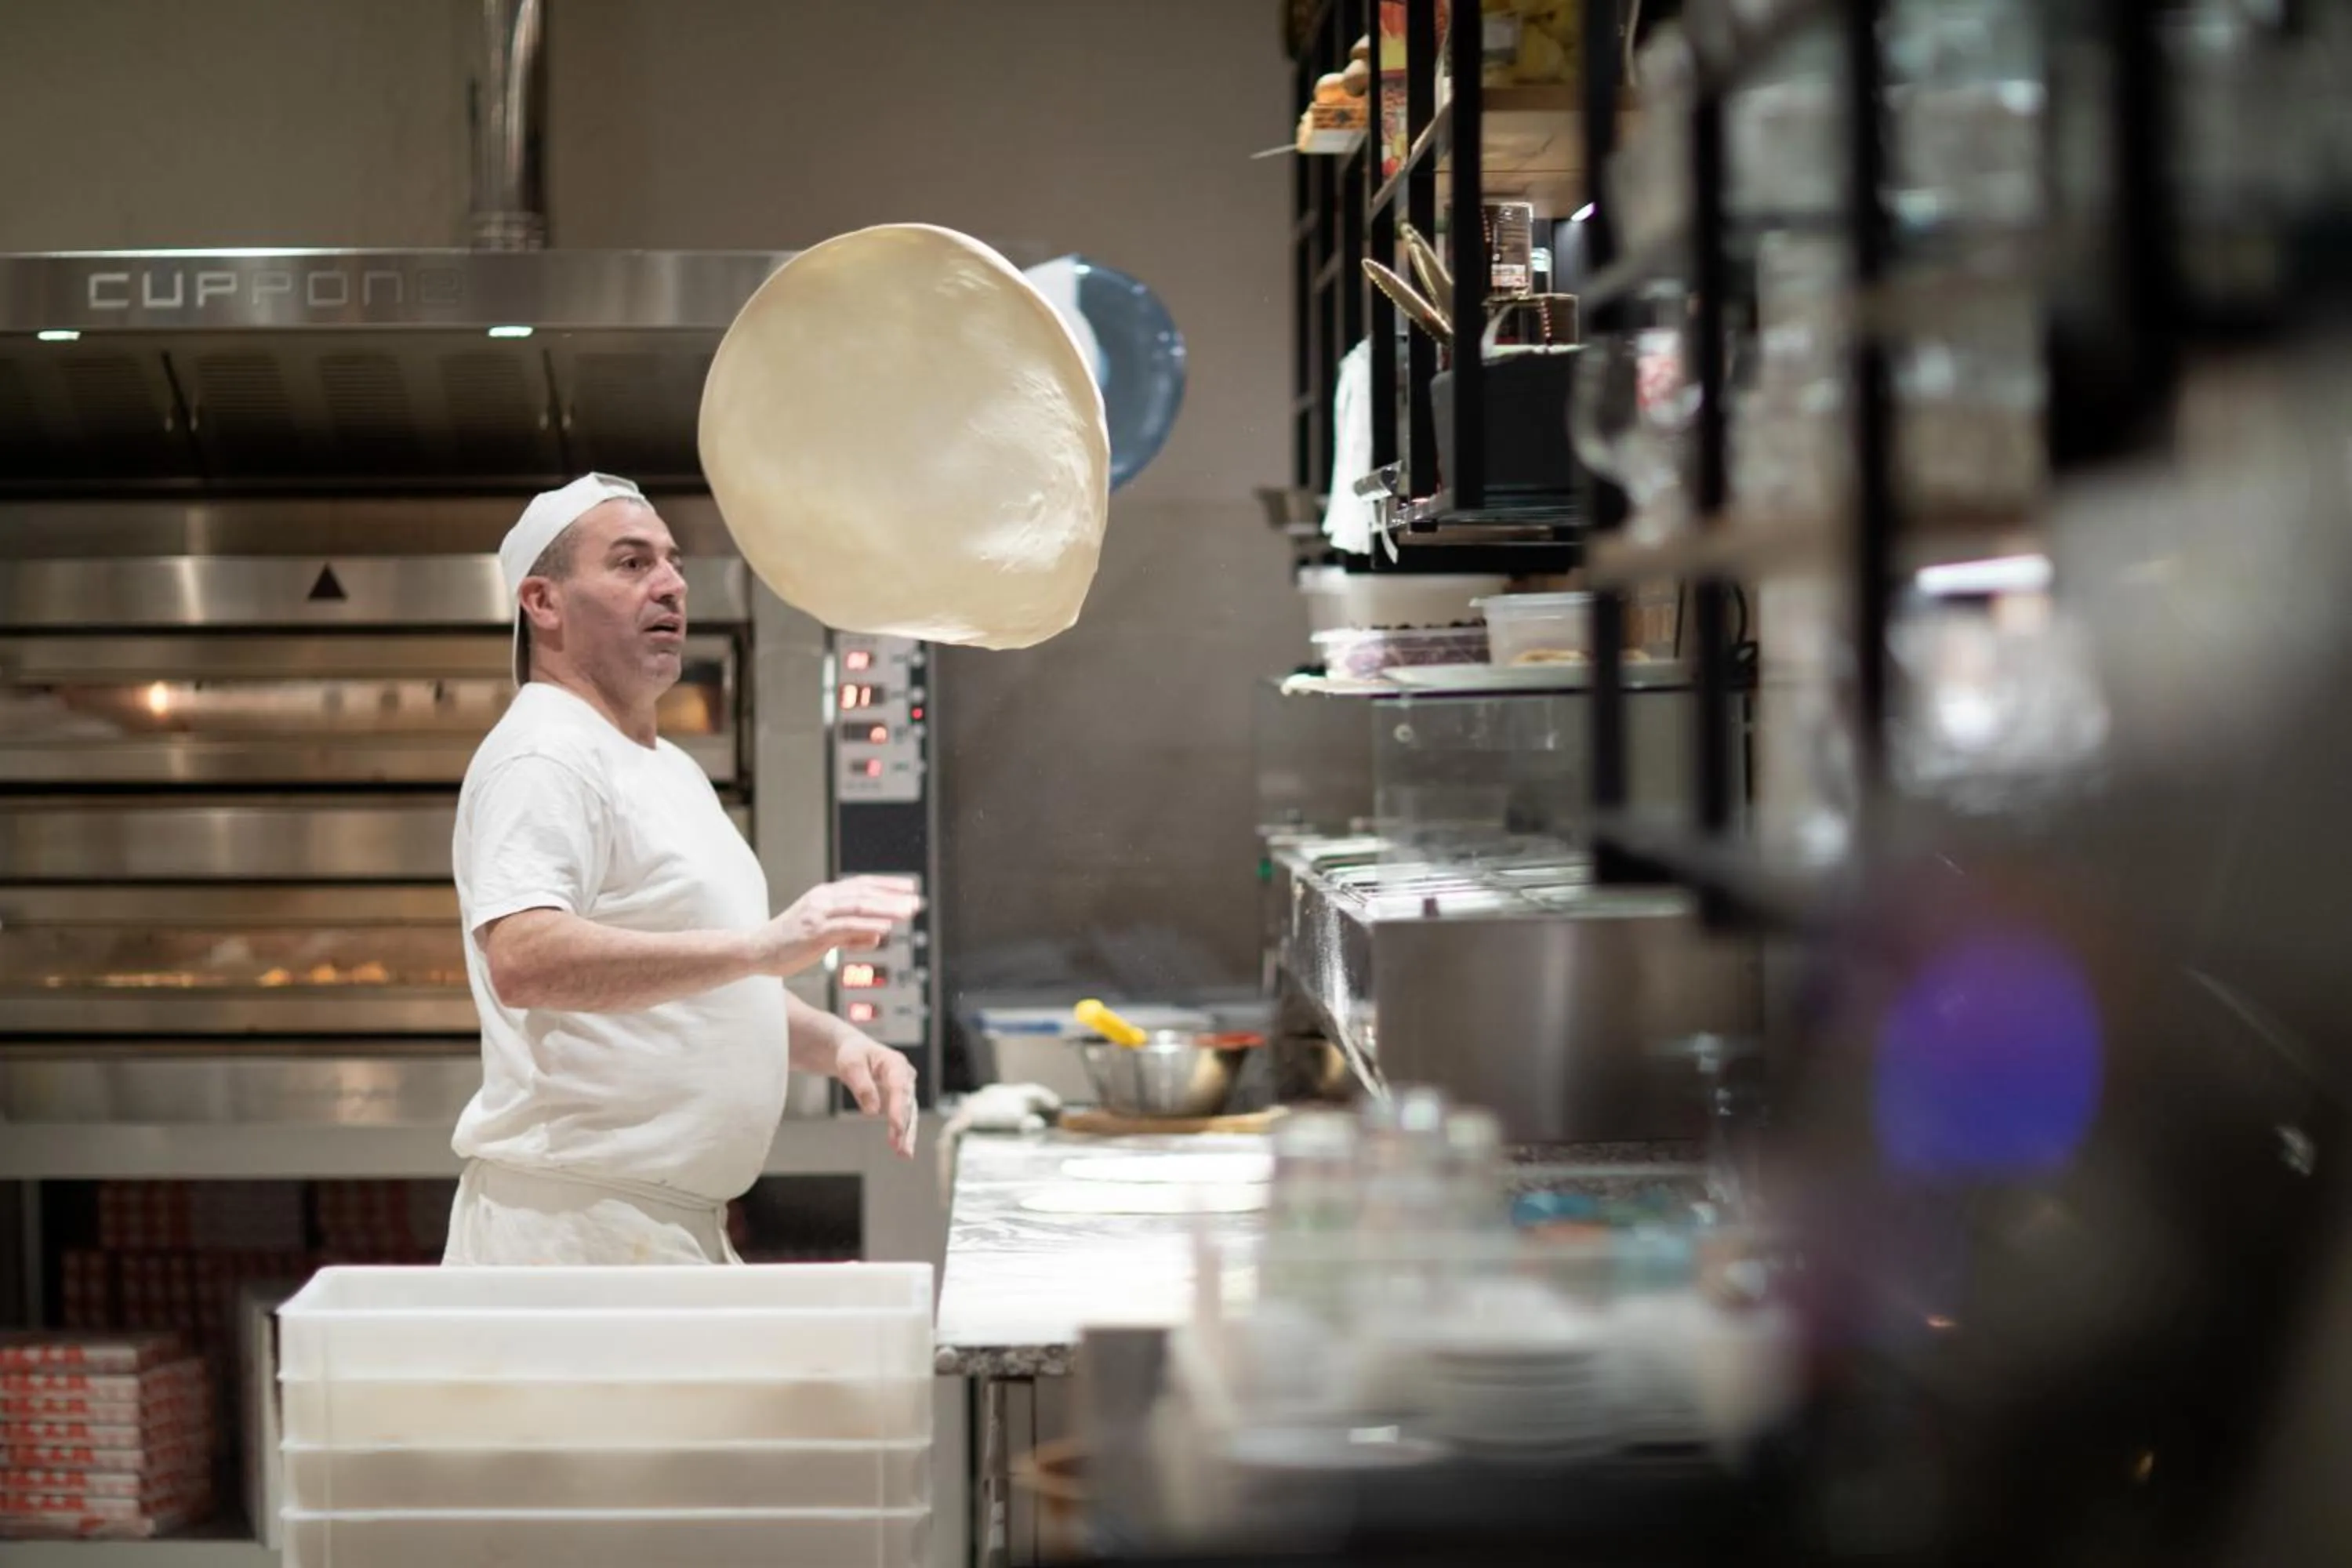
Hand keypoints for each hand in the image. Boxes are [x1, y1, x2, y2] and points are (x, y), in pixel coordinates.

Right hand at [751, 876, 921, 977]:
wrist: (755, 951)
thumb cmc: (787, 945)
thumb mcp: (824, 937)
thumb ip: (851, 935)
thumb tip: (878, 935)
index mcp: (824, 896)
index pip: (862, 885)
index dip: (888, 885)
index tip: (910, 888)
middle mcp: (822, 899)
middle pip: (865, 892)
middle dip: (894, 896)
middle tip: (918, 900)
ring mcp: (818, 914)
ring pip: (859, 906)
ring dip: (887, 908)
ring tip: (909, 911)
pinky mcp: (814, 932)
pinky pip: (846, 927)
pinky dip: (868, 926)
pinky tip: (885, 928)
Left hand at [834, 1034, 919, 1158]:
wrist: (855, 1053)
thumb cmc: (853, 1055)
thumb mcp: (851, 1064)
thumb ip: (862, 1085)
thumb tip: (872, 1111)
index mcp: (895, 1063)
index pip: (899, 1087)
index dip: (898, 1107)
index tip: (896, 1126)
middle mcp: (905, 1077)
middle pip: (907, 1104)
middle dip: (904, 1126)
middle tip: (900, 1147)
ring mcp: (904, 1090)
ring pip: (909, 1115)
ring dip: (906, 1135)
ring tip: (904, 1154)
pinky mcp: (899, 1102)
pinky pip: (903, 1119)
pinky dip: (902, 1134)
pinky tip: (901, 1150)